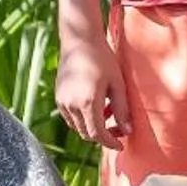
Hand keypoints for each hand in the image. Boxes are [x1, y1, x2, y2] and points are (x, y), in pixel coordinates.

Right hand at [57, 35, 129, 149]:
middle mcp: (72, 105)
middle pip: (87, 133)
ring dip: (93, 127)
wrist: (80, 40)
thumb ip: (122, 109)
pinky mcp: (58, 97)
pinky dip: (83, 118)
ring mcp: (62, 102)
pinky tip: (95, 105)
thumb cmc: (103, 59)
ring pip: (78, 127)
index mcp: (88, 102)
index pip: (98, 134)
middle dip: (103, 136)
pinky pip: (71, 117)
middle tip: (119, 129)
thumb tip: (128, 131)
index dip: (110, 142)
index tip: (121, 145)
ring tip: (108, 113)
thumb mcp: (117, 84)